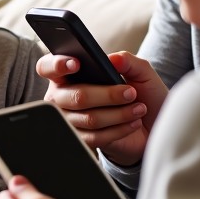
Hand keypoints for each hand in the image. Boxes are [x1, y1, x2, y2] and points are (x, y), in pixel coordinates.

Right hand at [39, 50, 167, 166]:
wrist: (151, 126)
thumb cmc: (142, 94)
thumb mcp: (140, 72)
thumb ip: (127, 60)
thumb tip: (113, 59)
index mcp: (70, 73)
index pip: (48, 67)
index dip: (57, 64)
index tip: (75, 64)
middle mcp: (63, 95)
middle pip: (76, 96)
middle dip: (107, 95)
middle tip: (131, 93)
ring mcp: (69, 119)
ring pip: (89, 118)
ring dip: (119, 114)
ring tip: (138, 108)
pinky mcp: (81, 139)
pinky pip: (95, 137)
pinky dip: (118, 129)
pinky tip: (133, 122)